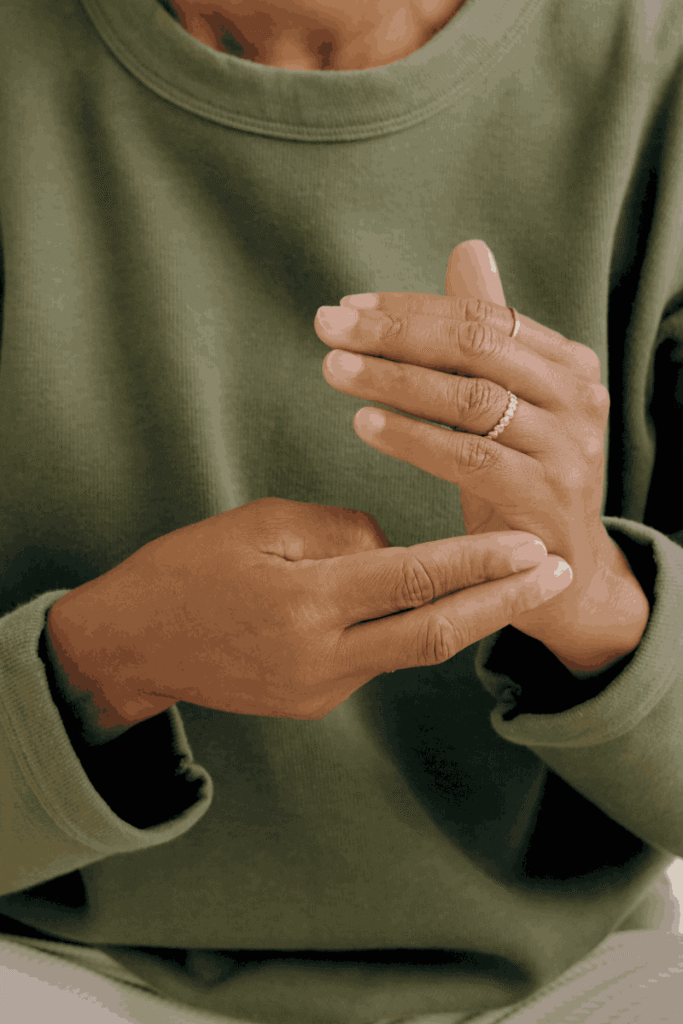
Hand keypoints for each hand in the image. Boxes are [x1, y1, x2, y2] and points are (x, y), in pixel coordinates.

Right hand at [46, 497, 570, 725]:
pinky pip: (375, 657)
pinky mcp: (314, 703)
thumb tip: (394, 550)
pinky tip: (416, 599)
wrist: (134, 644)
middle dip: (504, 603)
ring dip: (463, 614)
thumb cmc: (189, 569)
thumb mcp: (260, 524)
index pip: (415, 579)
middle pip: (436, 632)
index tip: (531, 547)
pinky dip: (402, 624)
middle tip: (556, 573)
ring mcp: (320, 689)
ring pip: (410, 646)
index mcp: (306, 602)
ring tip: (510, 580)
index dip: (480, 563)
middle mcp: (322, 657)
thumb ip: (340, 534)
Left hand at [316, 241, 649, 672]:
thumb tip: (468, 250)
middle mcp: (577, 397)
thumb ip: (489, 332)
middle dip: (395, 334)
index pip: (483, 317)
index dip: (411, 309)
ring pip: (470, 400)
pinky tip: (365, 425)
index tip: (348, 307)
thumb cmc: (524, 476)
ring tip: (334, 370)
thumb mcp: (509, 402)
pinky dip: (413, 439)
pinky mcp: (545, 496)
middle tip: (328, 326)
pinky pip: (468, 459)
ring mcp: (566, 448)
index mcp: (568, 364)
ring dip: (394, 381)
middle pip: (476, 348)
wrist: (562, 569)